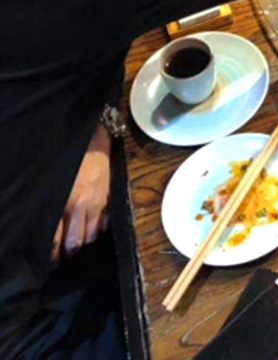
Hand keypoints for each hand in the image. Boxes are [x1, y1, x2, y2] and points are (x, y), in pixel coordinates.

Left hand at [53, 125, 109, 262]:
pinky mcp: (107, 197)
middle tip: (63, 262)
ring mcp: (97, 203)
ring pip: (91, 234)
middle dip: (69, 254)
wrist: (95, 140)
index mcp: (65, 203)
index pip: (56, 238)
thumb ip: (52, 204)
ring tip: (78, 251)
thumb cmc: (71, 158)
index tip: (51, 264)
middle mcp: (81, 206)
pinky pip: (105, 221)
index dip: (53, 254)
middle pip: (75, 241)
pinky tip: (93, 234)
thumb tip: (44, 225)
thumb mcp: (54, 182)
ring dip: (84, 243)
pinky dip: (99, 230)